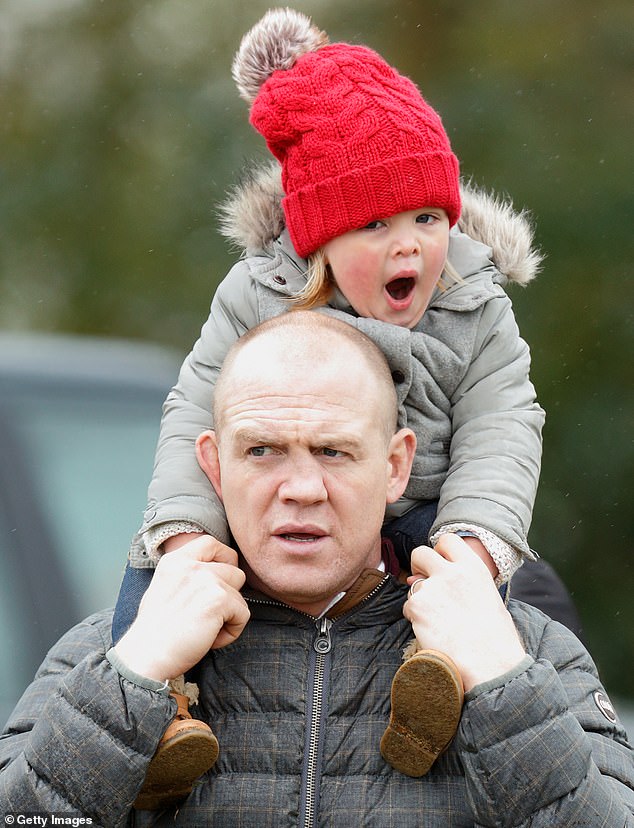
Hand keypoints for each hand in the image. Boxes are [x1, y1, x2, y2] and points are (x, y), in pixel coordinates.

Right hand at [114, 535, 248, 680]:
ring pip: (240, 594)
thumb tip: (218, 573)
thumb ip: (188, 576)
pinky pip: (243, 614)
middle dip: (228, 596)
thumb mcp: (164, 588)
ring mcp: (206, 580)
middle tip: (208, 616)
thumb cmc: (154, 632)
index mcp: (175, 560)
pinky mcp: (218, 599)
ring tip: (206, 629)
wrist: (145, 657)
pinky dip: (231, 632)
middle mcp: (191, 565)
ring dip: (229, 615)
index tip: (219, 583)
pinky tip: (209, 639)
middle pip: (235, 571)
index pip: (211, 543)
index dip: (224, 561)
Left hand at [404, 534, 524, 692]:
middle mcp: (452, 572)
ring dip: (420, 599)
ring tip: (439, 621)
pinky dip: (415, 618)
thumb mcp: (488, 598)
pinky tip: (433, 631)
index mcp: (474, 567)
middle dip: (419, 567)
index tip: (440, 565)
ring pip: (413, 585)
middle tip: (426, 585)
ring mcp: (433, 587)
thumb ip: (463, 582)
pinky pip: (408, 606)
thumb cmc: (495, 638)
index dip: (440, 551)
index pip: (448, 540)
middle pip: (420, 553)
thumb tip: (431, 579)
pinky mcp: (418, 606)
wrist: (491, 665)